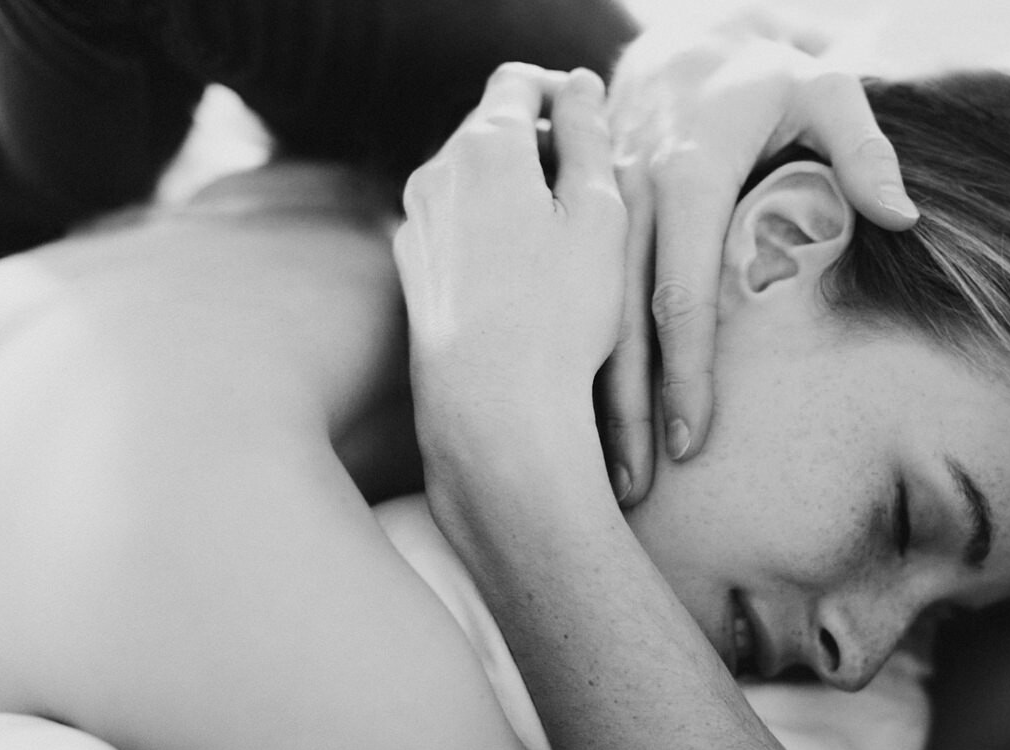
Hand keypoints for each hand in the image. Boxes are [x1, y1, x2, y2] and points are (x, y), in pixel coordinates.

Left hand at [395, 64, 626, 448]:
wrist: (494, 407)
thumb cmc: (561, 312)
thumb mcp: (599, 214)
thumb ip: (589, 136)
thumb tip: (579, 87)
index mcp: (486, 146)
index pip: (518, 82)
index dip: (559, 91)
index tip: (590, 121)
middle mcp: (435, 173)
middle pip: (488, 128)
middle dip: (537, 141)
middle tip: (588, 182)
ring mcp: (416, 223)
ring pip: (469, 178)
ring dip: (511, 188)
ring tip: (560, 236)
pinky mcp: (410, 269)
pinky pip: (453, 224)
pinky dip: (487, 228)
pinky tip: (522, 276)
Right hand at [599, 20, 918, 503]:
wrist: (682, 46)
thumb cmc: (763, 78)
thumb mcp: (823, 88)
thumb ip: (863, 147)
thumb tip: (902, 217)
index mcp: (685, 172)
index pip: (680, 289)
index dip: (685, 371)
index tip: (691, 440)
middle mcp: (629, 195)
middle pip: (622, 320)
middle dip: (624, 407)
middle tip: (636, 489)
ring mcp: (600, 213)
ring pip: (587, 318)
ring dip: (595, 398)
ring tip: (608, 473)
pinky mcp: (587, 226)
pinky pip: (578, 302)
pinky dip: (581, 362)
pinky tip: (586, 418)